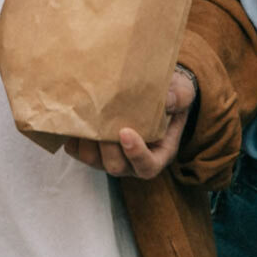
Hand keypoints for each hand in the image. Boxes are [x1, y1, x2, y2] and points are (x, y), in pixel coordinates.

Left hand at [61, 68, 194, 180]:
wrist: (154, 90)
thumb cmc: (170, 95)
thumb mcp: (182, 93)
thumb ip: (177, 97)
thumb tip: (166, 100)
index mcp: (159, 153)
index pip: (147, 166)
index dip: (136, 154)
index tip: (125, 132)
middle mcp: (133, 160)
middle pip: (116, 166)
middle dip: (106, 147)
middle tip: (100, 121)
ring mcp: (112, 155)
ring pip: (94, 161)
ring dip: (87, 143)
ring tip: (85, 118)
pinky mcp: (94, 147)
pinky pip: (78, 151)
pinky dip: (73, 138)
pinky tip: (73, 120)